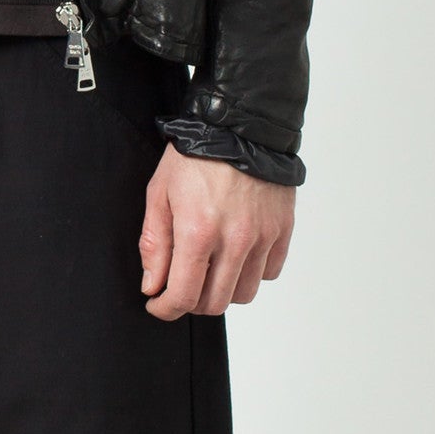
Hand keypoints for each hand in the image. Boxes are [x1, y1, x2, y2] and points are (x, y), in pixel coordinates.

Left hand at [138, 143, 293, 319]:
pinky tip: (237, 251)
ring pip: (244, 294)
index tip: (158, 304)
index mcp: (198, 231)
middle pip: (215, 303)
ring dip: (223, 289)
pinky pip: (269, 272)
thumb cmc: (195, 155)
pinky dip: (251, 271)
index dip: (165, 309)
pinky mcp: (282, 230)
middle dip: (192, 301)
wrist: (239, 124)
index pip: (184, 296)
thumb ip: (154, 243)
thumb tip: (152, 286)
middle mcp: (234, 240)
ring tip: (210, 266)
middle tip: (182, 283)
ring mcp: (263, 237)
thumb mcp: (159, 192)